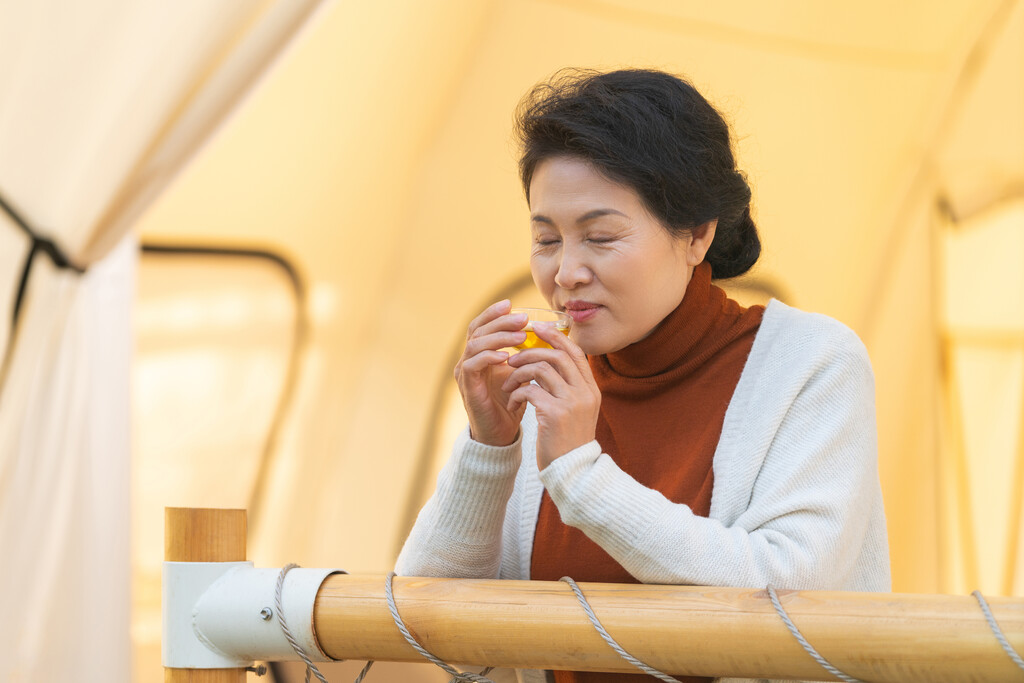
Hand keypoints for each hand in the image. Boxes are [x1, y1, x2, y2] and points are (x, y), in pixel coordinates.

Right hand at [455, 300, 528, 445]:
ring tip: (520, 336)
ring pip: (474, 344)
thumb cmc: (511, 403)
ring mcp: (465, 372)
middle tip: (522, 319)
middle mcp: (468, 359)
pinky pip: (472, 365)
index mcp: (479, 353)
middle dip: (500, 321)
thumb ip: (526, 353)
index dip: (494, 313)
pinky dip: (488, 356)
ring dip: (498, 337)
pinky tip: (505, 356)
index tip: (512, 304)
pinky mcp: (467, 386)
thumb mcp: (521, 373)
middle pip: (477, 329)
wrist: (501, 433)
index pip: (481, 325)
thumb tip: (548, 333)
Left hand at [502, 322, 600, 468]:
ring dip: (519, 372)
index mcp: (591, 389)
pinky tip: (513, 402)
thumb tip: (550, 362)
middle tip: (512, 358)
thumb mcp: (576, 411)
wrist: (572, 472)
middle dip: (531, 351)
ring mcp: (571, 403)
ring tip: (508, 382)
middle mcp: (584, 392)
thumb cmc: (568, 441)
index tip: (537, 329)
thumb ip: (568, 387)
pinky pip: (530, 390)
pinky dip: (516, 392)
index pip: (575, 352)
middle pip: (558, 355)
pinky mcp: (555, 414)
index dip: (556, 337)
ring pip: (541, 368)